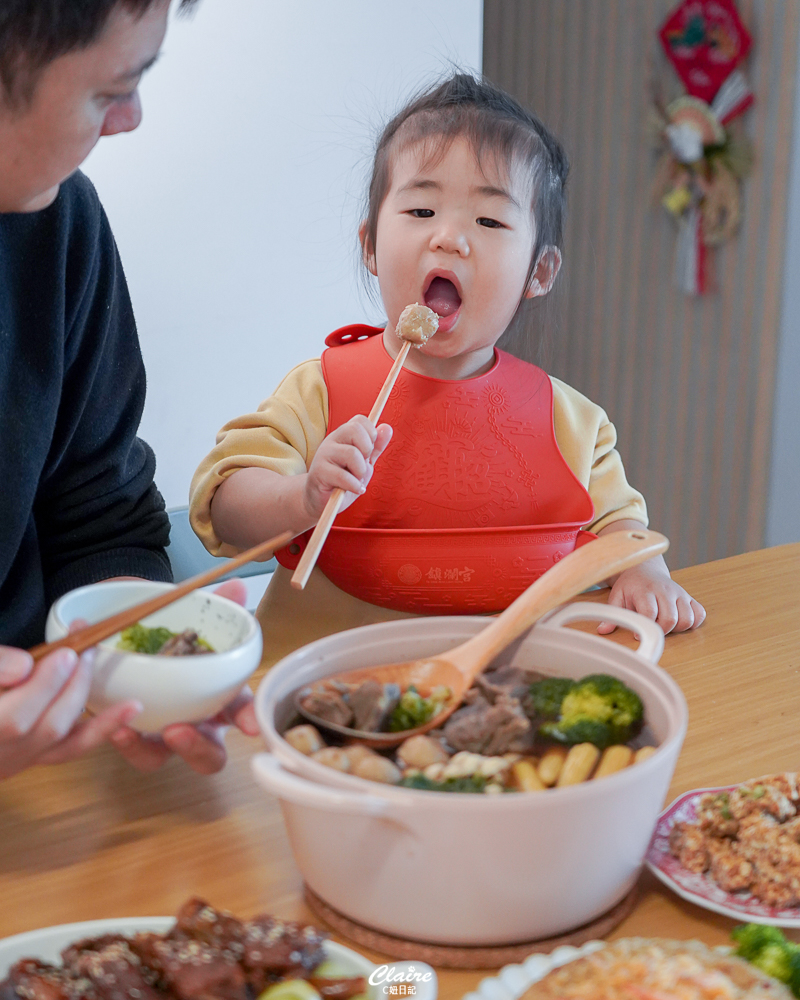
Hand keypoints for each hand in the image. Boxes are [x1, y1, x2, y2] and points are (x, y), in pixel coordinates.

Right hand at [0, 643, 140, 780]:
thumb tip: (24, 667)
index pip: (12, 721)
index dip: (43, 687)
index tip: (65, 653)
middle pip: (42, 727)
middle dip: (69, 683)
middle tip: (83, 647)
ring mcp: (14, 761)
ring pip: (59, 737)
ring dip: (83, 695)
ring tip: (94, 657)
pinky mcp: (30, 758)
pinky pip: (70, 748)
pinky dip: (101, 727)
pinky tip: (131, 708)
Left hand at [108, 578, 260, 774]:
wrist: (139, 637)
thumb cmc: (180, 636)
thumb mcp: (199, 618)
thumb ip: (219, 606)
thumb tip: (236, 588)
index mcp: (223, 699)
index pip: (243, 712)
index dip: (250, 720)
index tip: (251, 727)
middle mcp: (196, 724)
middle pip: (207, 754)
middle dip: (196, 748)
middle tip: (178, 731)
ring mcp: (159, 733)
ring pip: (158, 757)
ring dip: (146, 748)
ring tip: (129, 729)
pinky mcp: (128, 732)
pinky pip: (126, 745)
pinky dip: (120, 737)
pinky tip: (112, 725)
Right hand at [303, 415, 391, 519]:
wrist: (321, 500)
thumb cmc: (343, 480)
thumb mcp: (363, 462)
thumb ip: (375, 447)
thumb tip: (387, 428)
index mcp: (343, 436)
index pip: (360, 420)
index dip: (371, 435)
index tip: (368, 452)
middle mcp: (332, 440)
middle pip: (355, 430)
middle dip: (367, 450)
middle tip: (361, 466)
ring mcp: (323, 455)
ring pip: (352, 454)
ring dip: (360, 472)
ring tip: (356, 480)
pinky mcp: (319, 472)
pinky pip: (344, 476)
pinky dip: (355, 486)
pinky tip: (354, 489)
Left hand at [598, 558, 705, 634]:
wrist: (645, 568)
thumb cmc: (631, 585)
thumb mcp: (617, 595)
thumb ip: (612, 613)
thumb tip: (603, 630)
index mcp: (645, 590)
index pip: (650, 612)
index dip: (646, 627)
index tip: (637, 634)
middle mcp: (665, 590)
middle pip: (670, 618)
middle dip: (661, 631)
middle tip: (652, 629)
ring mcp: (679, 593)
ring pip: (687, 619)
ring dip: (677, 628)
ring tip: (663, 624)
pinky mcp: (689, 597)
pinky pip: (700, 614)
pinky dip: (693, 622)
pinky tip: (678, 621)